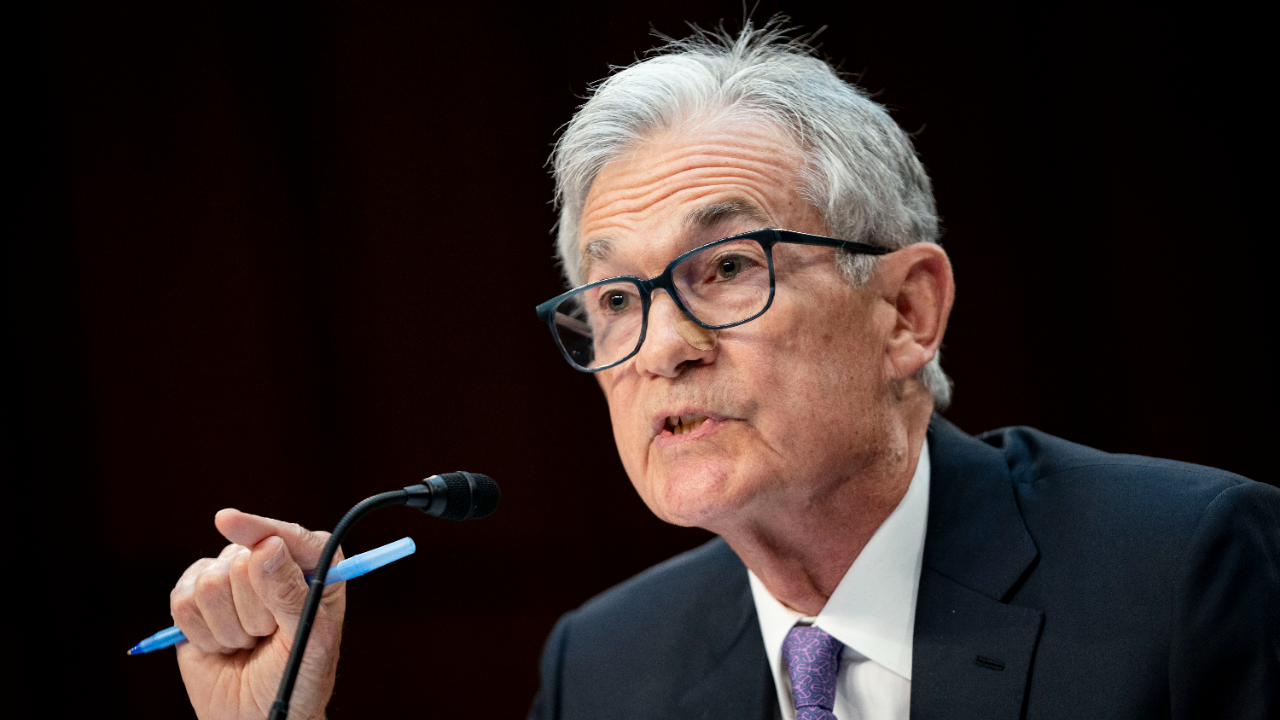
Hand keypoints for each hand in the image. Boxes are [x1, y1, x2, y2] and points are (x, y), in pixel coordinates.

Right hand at [170, 509, 345, 719]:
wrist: (257, 717)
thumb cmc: (297, 678)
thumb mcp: (308, 638)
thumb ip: (289, 593)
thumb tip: (266, 546)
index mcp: (313, 567)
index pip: (288, 536)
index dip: (257, 528)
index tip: (228, 522)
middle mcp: (270, 564)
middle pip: (241, 560)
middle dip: (252, 610)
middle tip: (267, 636)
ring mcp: (231, 579)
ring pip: (209, 582)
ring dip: (228, 627)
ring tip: (246, 643)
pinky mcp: (195, 598)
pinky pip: (182, 601)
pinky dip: (200, 633)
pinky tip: (220, 645)